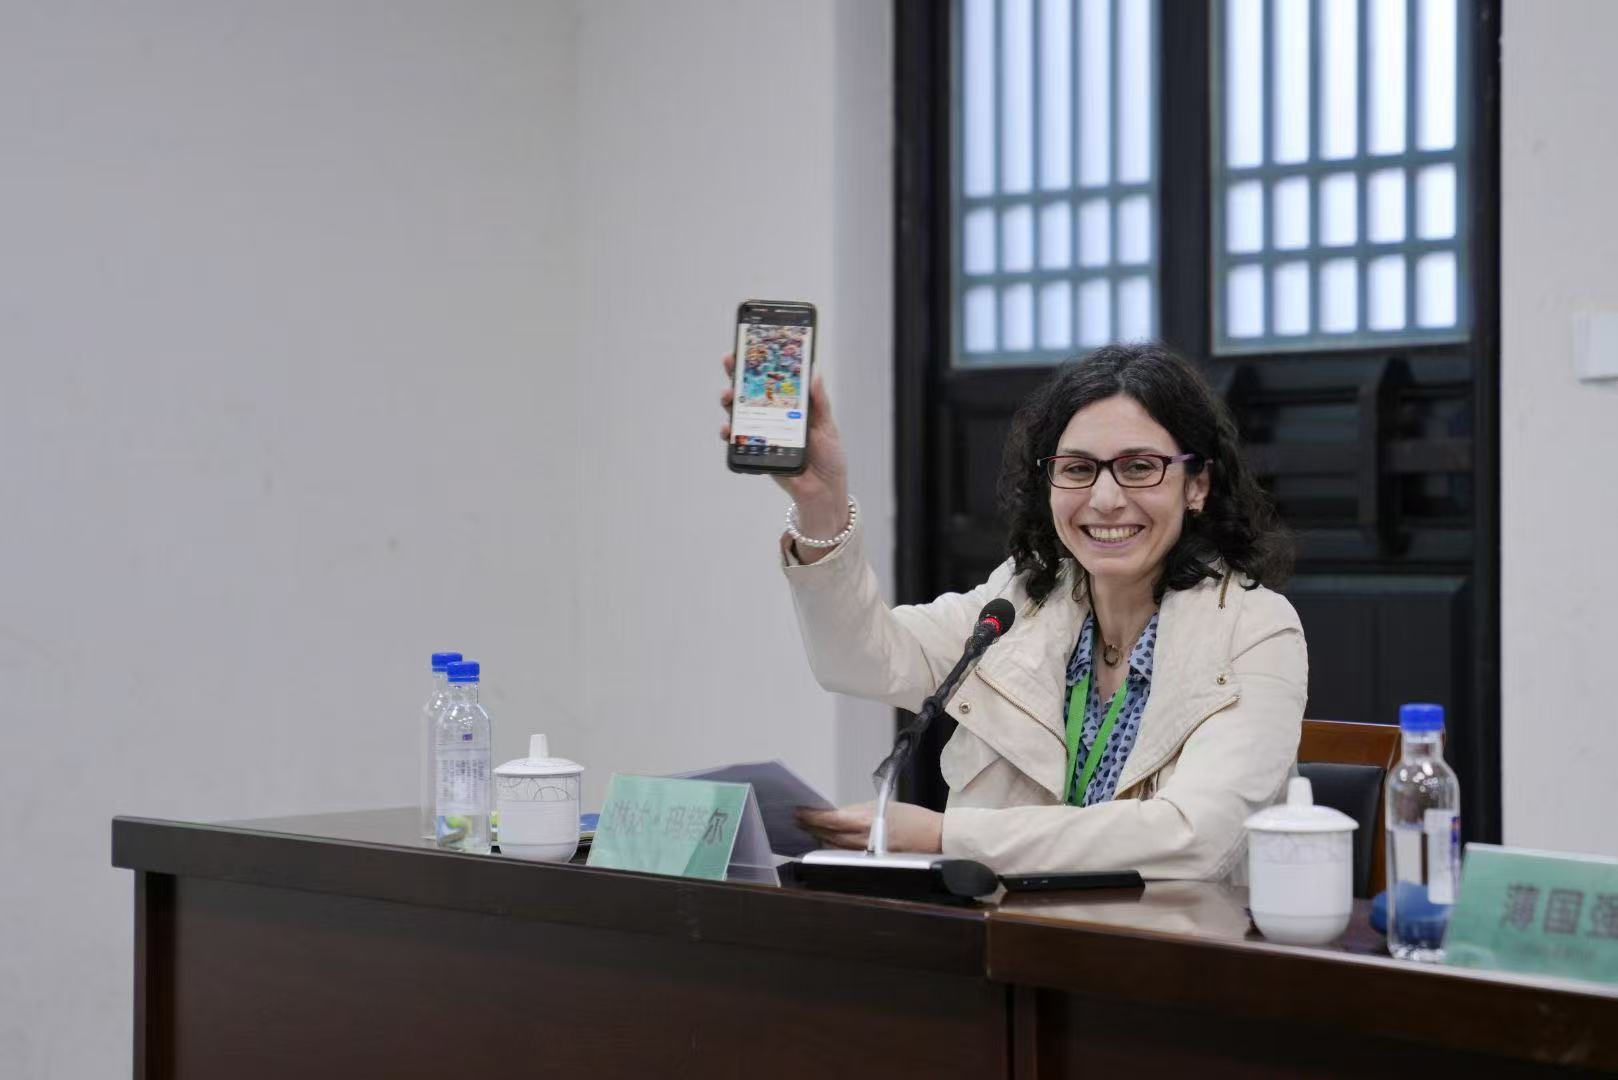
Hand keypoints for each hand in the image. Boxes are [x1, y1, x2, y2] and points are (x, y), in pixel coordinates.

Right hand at [719, 352, 850, 549]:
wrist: (824, 491)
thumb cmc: (829, 456)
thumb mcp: (828, 425)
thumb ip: (820, 400)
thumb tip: (814, 370)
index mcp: (793, 406)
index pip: (774, 379)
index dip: (761, 362)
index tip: (750, 345)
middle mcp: (775, 417)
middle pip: (752, 392)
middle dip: (738, 375)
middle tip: (730, 362)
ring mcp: (764, 434)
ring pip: (740, 414)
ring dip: (730, 403)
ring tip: (727, 397)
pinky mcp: (758, 453)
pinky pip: (739, 441)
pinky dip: (730, 434)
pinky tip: (727, 429)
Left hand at [795, 801, 944, 853]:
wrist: (933, 837)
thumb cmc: (912, 819)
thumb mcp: (882, 805)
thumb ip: (856, 811)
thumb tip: (835, 813)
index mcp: (866, 822)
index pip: (831, 819)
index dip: (812, 816)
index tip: (799, 811)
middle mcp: (863, 840)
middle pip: (828, 834)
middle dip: (810, 826)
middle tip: (795, 818)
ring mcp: (865, 853)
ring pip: (833, 846)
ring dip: (818, 836)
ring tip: (805, 827)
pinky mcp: (869, 861)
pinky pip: (844, 853)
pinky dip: (832, 846)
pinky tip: (824, 840)